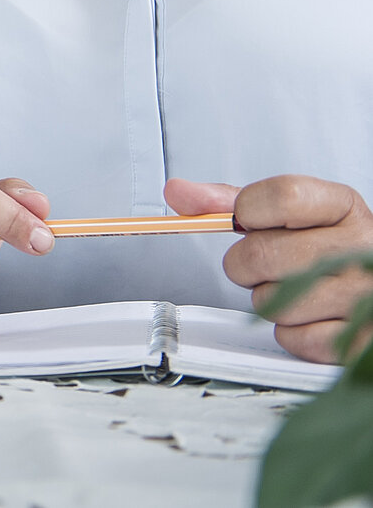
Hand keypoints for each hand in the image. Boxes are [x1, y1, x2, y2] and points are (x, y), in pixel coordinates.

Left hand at [167, 176, 372, 363]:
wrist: (372, 283)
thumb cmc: (327, 248)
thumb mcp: (289, 214)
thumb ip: (231, 202)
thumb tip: (178, 193)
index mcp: (344, 208)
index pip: (282, 197)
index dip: (249, 211)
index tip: (248, 219)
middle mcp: (362, 249)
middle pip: (261, 255)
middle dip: (247, 264)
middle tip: (270, 264)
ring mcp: (364, 296)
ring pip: (270, 302)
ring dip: (269, 300)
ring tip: (296, 288)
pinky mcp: (360, 339)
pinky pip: (293, 339)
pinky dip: (291, 332)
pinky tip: (312, 316)